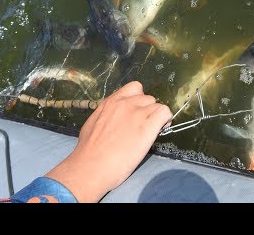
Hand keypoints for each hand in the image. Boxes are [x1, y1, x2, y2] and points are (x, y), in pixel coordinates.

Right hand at [45, 81, 171, 202]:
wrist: (91, 167)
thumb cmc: (87, 151)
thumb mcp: (93, 124)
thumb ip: (106, 116)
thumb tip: (112, 118)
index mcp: (111, 102)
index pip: (134, 88)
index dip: (139, 100)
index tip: (137, 112)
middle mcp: (125, 103)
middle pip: (147, 98)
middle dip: (147, 111)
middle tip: (143, 126)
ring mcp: (137, 113)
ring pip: (157, 105)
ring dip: (156, 116)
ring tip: (152, 130)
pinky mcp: (148, 126)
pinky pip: (164, 112)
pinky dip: (166, 119)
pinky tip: (161, 129)